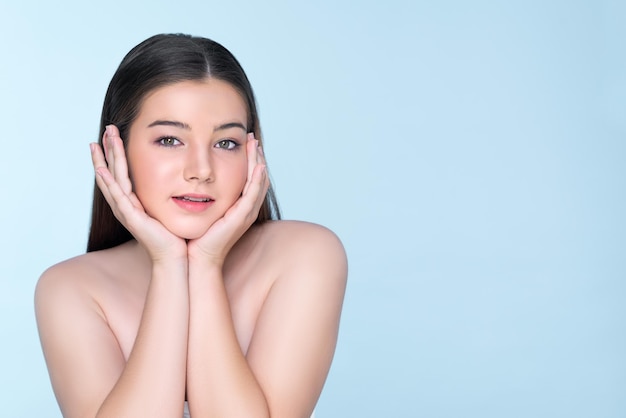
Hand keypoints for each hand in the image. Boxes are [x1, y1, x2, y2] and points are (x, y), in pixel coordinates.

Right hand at [90, 125, 186, 261]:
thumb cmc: (174, 235)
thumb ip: (166, 193)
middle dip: (108, 151)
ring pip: (111, 181)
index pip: (120, 174)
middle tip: (106, 129)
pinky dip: (109, 183)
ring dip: (104, 161)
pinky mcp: (132, 219)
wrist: (175, 257)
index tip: (112, 136)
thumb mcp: (167, 207)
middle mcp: (126, 206)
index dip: (115, 155)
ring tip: (98, 142)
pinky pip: (118, 197)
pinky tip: (102, 171)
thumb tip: (177, 177)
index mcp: (133, 203)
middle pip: (111, 173)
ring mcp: (126, 212)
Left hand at [187, 133, 268, 266]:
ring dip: (259, 162)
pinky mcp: (241, 217)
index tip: (244, 142)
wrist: (196, 258)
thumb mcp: (202, 209)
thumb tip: (191, 178)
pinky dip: (257, 178)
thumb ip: (202, 195)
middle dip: (257, 156)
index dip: (249, 160)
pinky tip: (258, 164)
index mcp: (239, 207)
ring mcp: (246, 213)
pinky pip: (253, 193)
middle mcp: (246, 209)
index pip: (250, 178)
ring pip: (259, 182)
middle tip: (252, 137)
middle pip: (259, 177)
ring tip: (255, 144)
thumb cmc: (196, 236)